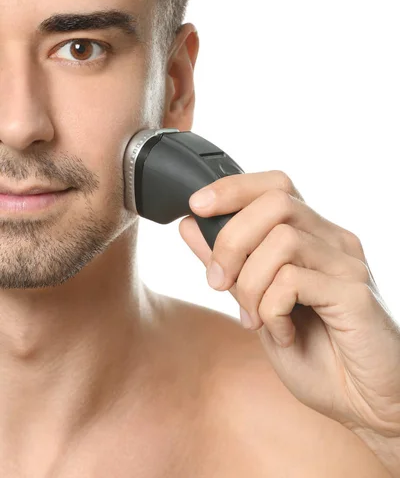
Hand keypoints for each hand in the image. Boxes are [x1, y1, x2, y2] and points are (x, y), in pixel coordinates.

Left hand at [179, 171, 399, 439]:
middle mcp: (334, 240)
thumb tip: (190, 224)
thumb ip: (228, 262)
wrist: (364, 401)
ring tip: (255, 318)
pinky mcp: (354, 293)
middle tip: (218, 282)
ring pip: (282, 240)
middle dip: (231, 239)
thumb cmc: (315, 351)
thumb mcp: (257, 302)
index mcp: (313, 236)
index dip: (232, 188)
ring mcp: (347, 264)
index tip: (196, 207)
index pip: (275, 185)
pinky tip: (284, 333)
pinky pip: (294, 280)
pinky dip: (272, 309)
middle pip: (275, 202)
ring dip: (251, 283)